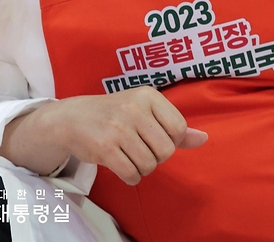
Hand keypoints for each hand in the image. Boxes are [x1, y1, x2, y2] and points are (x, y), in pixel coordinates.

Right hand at [2, 87, 207, 185]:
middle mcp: (133, 108)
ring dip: (141, 168)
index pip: (178, 129)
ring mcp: (118, 127)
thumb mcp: (144, 112)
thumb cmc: (113, 114)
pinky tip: (120, 165)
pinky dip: (130, 177)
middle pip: (166, 151)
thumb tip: (204, 139)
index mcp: (147, 96)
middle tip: (137, 148)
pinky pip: (132, 174)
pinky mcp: (105, 146)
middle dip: (154, 157)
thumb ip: (174, 127)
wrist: (70, 118)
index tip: (151, 136)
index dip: (168, 140)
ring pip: (149, 165)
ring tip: (127, 155)